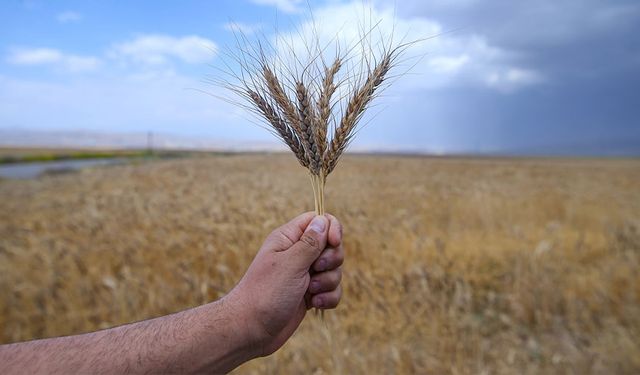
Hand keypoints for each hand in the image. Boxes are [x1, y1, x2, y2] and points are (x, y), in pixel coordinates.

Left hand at [228, 212, 343, 355]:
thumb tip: (323, 220)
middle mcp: (297, 254)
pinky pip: (332, 290)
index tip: (334, 242)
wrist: (251, 330)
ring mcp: (304, 275)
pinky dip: (328, 298)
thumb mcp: (290, 264)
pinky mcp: (310, 295)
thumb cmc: (265, 294)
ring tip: (310, 293)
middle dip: (331, 260)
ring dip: (328, 282)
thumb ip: (310, 243)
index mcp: (288, 239)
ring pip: (334, 270)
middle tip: (315, 270)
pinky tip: (314, 305)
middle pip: (331, 246)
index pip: (318, 220)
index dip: (331, 228)